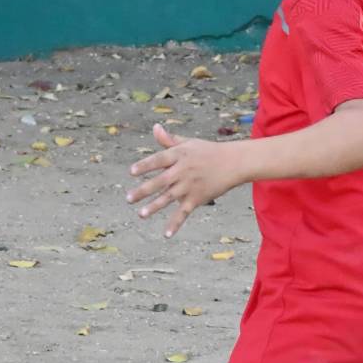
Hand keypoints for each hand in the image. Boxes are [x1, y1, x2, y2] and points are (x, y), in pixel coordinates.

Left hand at [127, 123, 242, 236]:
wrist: (233, 163)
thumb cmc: (208, 151)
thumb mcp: (188, 143)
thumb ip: (169, 140)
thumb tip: (155, 128)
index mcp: (179, 155)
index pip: (159, 160)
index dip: (145, 166)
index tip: (132, 172)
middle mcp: (183, 171)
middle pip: (161, 181)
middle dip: (144, 190)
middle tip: (128, 198)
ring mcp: (190, 186)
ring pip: (169, 198)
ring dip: (155, 206)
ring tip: (141, 214)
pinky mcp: (197, 198)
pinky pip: (184, 213)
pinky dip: (176, 223)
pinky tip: (166, 234)